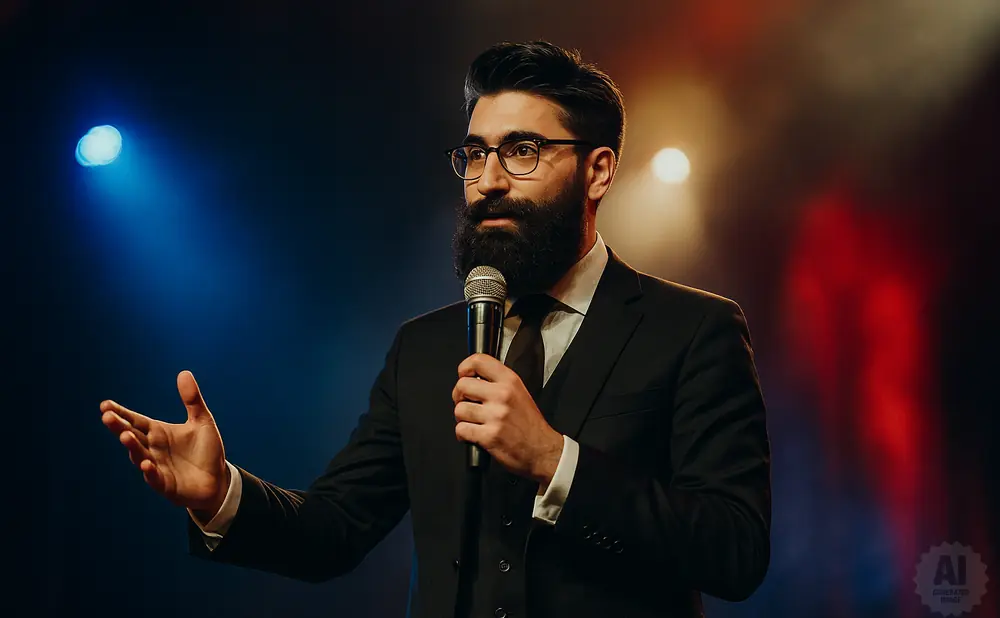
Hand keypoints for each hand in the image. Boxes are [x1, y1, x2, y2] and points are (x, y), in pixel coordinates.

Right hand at [101, 370, 228, 518]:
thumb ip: (192, 400)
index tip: (105, 405)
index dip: (121, 413)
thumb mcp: (202, 421)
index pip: (136, 421)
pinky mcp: (165, 484)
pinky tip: (146, 464)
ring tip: (125, 436)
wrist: (217, 479)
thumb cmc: (206, 451)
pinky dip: (149, 472)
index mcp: (158, 432)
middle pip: (133, 436)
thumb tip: (184, 373)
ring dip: (132, 447)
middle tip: (107, 416)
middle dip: (119, 427)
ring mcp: (157, 467)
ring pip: (140, 456)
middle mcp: (153, 449)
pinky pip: (154, 478)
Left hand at [452, 354, 563, 486]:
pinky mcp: (489, 436)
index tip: (463, 375)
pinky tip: (473, 435)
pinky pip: (461, 429)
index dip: (464, 367)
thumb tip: (472, 378)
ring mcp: (495, 416)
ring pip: (459, 409)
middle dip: (459, 397)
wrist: (542, 450)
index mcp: (510, 381)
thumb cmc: (529, 424)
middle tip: (467, 404)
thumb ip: (497, 382)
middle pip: (462, 385)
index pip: (478, 361)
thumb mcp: (519, 393)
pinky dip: (463, 434)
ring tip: (474, 422)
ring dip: (462, 418)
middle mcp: (502, 395)